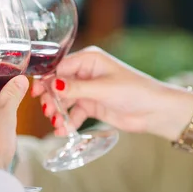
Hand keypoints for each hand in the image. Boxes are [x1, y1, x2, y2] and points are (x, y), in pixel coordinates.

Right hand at [32, 46, 192, 137]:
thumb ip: (76, 88)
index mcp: (88, 60)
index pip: (59, 67)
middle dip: (51, 98)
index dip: (46, 79)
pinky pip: (73, 113)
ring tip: (57, 124)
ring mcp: (87, 90)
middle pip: (58, 84)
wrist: (156, 111)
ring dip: (58, 112)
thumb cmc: (135, 91)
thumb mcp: (103, 89)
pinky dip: (67, 122)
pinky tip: (63, 131)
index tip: (36, 92)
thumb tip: (52, 85)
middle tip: (49, 111)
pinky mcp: (91, 105)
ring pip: (64, 100)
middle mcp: (85, 73)